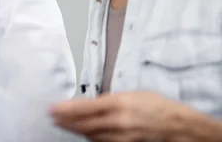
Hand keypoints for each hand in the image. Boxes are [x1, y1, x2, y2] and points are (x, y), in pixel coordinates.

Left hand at [49, 91, 181, 141]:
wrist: (179, 126)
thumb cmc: (157, 105)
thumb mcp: (131, 94)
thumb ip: (110, 99)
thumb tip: (91, 103)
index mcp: (118, 103)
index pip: (84, 107)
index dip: (65, 109)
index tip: (52, 108)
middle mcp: (117, 121)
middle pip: (83, 124)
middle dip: (65, 122)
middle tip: (52, 118)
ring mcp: (121, 137)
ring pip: (91, 135)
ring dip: (75, 130)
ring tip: (63, 125)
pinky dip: (91, 138)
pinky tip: (83, 134)